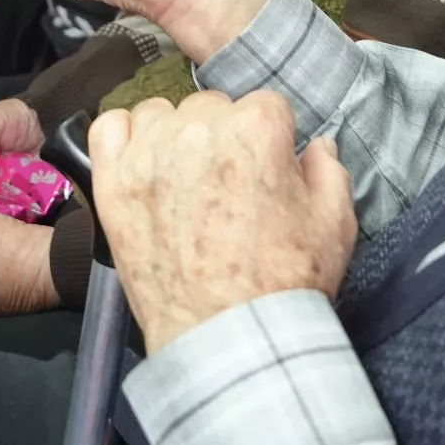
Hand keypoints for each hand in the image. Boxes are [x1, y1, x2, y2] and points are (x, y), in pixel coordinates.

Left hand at [93, 91, 356, 352]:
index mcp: (255, 130)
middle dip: (225, 138)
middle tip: (230, 188)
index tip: (269, 174)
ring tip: (188, 183)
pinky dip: (126, 140)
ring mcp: (149, 154)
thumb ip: (328, 170)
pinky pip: (110, 128)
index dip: (272, 142)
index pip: (266, 107)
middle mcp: (198, 130)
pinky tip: (145, 167)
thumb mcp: (333, 225)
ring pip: (163, 114)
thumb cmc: (283, 285)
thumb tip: (316, 146)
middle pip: (213, 108)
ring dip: (176, 138)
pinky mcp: (113, 181)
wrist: (227, 338)